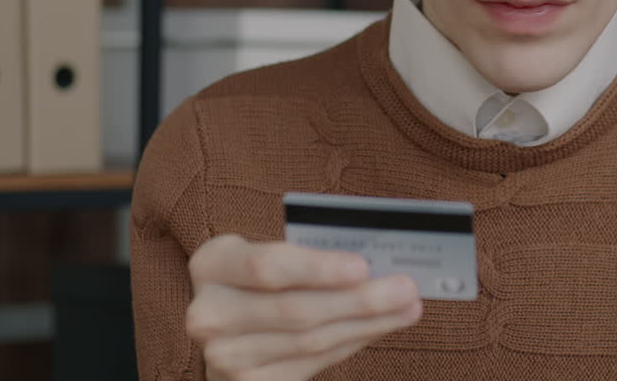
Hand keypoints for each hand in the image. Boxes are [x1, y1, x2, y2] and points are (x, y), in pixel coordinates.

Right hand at [186, 234, 422, 380]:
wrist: (227, 326)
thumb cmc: (261, 279)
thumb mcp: (270, 253)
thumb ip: (311, 253)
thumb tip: (376, 263)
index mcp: (212, 263)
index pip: (266, 267)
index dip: (317, 269)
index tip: (363, 267)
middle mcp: (209, 313)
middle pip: (296, 310)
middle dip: (360, 301)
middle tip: (406, 289)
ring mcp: (224, 356)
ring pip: (310, 341)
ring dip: (367, 325)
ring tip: (407, 307)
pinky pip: (311, 364)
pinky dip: (351, 344)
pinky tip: (377, 328)